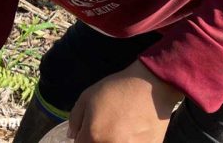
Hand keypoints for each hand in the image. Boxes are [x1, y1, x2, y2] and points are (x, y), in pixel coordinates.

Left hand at [68, 60, 182, 142]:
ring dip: (114, 140)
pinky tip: (132, 132)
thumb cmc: (116, 89)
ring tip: (121, 129)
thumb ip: (75, 120)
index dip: (83, 139)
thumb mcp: (87, 97)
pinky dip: (129, 141)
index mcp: (94, 136)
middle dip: (97, 140)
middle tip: (106, 127)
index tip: (89, 132)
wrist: (150, 86)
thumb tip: (73, 137)